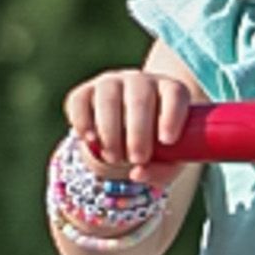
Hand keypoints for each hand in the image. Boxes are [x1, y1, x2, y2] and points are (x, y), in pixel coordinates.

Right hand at [62, 69, 191, 185]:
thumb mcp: (170, 159)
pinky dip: (82, 121)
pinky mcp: (86, 91)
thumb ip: (162, 170)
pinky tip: (90, 139)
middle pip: (139, 99)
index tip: (167, 141)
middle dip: (138, 132)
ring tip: (114, 158)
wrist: (131, 130)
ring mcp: (111, 82)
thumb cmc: (158, 144)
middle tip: (138, 158)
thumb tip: (137, 173)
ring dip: (110, 131)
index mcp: (170, 90)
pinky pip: (79, 101)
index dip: (172, 115)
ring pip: (108, 99)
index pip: (175, 94)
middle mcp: (141, 81)